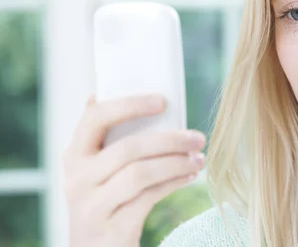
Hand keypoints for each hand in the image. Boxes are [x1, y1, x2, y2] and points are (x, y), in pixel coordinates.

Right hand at [63, 94, 206, 246]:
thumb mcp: (96, 170)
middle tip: (198, 138)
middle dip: (171, 140)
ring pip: (140, 173)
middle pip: (129, 148)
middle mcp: (77, 178)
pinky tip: (189, 176)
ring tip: (199, 159)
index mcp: (75, 155)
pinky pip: (148, 198)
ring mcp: (91, 205)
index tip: (163, 101)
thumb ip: (104, 140)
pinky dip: (173, 183)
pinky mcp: (110, 228)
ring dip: (176, 163)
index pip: (95, 118)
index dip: (130, 105)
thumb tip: (100, 92)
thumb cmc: (105, 200)